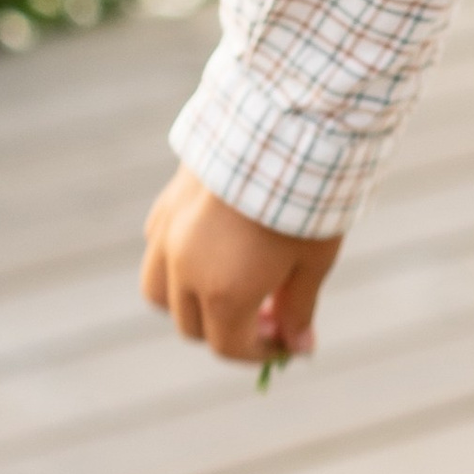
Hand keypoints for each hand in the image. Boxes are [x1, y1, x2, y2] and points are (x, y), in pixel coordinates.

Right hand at [141, 165, 342, 367]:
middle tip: (271, 312)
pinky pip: (158, 248)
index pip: (230, 347)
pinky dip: (177, 261)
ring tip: (232, 284)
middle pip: (194, 327)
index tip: (289, 342)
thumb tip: (297, 347)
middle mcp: (186, 271)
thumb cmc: (308, 193)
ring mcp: (168, 235)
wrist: (283, 121)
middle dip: (231, 330)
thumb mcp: (315, 257)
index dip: (261, 353)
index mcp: (225, 293)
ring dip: (190, 301)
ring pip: (160, 293)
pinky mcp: (166, 203)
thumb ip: (299, 307)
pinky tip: (214, 245)